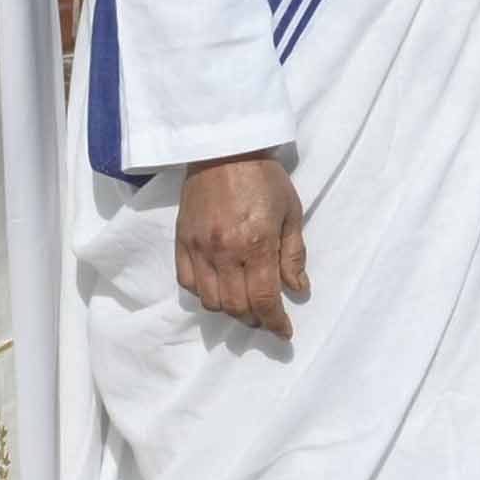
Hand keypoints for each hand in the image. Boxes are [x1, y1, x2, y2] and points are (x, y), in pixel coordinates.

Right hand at [179, 149, 311, 336]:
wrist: (223, 148)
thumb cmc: (264, 177)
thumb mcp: (291, 212)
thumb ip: (293, 254)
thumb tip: (297, 289)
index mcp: (256, 244)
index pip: (264, 300)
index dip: (275, 323)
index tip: (284, 332)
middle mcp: (225, 252)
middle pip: (236, 307)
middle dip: (254, 320)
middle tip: (266, 317)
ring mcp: (199, 248)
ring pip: (210, 301)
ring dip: (229, 310)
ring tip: (243, 303)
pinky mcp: (182, 241)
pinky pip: (187, 282)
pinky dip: (204, 293)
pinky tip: (218, 287)